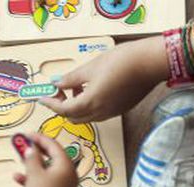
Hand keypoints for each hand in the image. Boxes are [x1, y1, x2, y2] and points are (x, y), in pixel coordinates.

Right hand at [14, 133, 77, 186]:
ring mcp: (63, 184)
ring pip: (47, 169)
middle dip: (36, 151)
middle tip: (24, 145)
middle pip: (51, 156)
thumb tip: (32, 150)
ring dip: (33, 164)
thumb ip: (32, 158)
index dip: (40, 138)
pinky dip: (34, 178)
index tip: (28, 134)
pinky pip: (45, 181)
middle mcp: (68, 173)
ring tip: (21, 160)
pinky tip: (19, 178)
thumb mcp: (34, 172)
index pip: (53, 145)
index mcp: (66, 165)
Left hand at [40, 36, 167, 122]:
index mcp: (90, 102)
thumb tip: (56, 83)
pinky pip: (98, 113)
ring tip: (74, 88)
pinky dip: (88, 106)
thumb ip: (70, 79)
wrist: (150, 63)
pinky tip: (90, 90)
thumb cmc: (121, 61)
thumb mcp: (90, 68)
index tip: (42, 97)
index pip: (63, 110)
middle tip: (58, 91)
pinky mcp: (120, 110)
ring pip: (86, 117)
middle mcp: (100, 112)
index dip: (50, 104)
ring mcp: (111, 113)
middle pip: (73, 117)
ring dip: (75, 107)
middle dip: (62, 107)